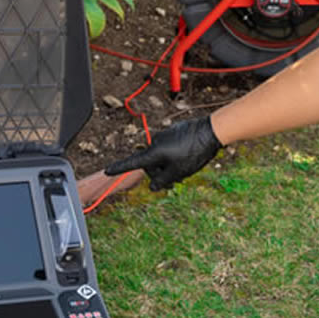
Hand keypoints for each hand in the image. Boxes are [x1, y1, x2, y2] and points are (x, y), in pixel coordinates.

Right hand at [105, 116, 221, 190]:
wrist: (211, 131)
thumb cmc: (194, 152)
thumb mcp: (178, 173)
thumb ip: (162, 181)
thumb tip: (153, 186)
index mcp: (153, 153)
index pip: (132, 163)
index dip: (119, 168)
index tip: (107, 170)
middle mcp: (155, 142)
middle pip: (150, 163)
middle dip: (160, 172)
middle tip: (177, 179)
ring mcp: (164, 136)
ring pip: (161, 156)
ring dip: (169, 164)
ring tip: (186, 167)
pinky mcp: (173, 132)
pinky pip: (169, 147)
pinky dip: (174, 155)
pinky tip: (188, 155)